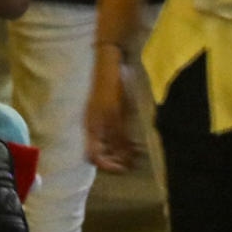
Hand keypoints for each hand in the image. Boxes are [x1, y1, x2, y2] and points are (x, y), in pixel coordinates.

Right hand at [87, 45, 140, 174]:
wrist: (111, 62)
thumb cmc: (111, 87)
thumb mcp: (117, 114)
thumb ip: (119, 137)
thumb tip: (123, 159)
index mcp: (92, 128)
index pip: (94, 157)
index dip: (108, 166)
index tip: (124, 169)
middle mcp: (95, 127)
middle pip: (103, 153)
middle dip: (119, 160)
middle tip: (135, 163)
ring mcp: (102, 120)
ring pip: (111, 144)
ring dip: (124, 151)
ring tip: (139, 153)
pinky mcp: (110, 113)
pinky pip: (116, 134)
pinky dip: (126, 140)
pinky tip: (137, 141)